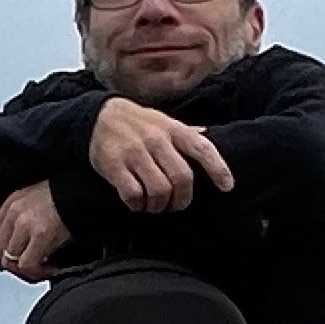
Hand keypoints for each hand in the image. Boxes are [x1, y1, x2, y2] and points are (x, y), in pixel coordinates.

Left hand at [0, 181, 70, 282]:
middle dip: (12, 265)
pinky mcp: (40, 236)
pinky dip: (38, 272)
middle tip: (28, 270)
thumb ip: (23, 216)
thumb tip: (20, 242)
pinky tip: (51, 268)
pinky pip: (28, 265)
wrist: (85, 192)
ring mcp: (25, 224)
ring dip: (27, 270)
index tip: (7, 262)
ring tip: (43, 269)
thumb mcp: (37, 199)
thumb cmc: (67, 197)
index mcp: (12, 201)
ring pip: (12, 260)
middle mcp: (14, 212)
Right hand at [89, 96, 233, 213]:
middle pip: (182, 178)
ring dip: (159, 206)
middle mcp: (156, 139)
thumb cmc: (137, 123)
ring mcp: (134, 153)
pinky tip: (137, 203)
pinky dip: (138, 205)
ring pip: (159, 191)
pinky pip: (134, 195)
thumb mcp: (164, 121)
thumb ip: (185, 133)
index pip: (202, 148)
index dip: (218, 169)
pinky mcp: (114, 166)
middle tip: (175, 205)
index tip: (227, 187)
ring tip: (155, 205)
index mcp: (172, 128)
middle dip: (182, 200)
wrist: (97, 117)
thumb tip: (209, 136)